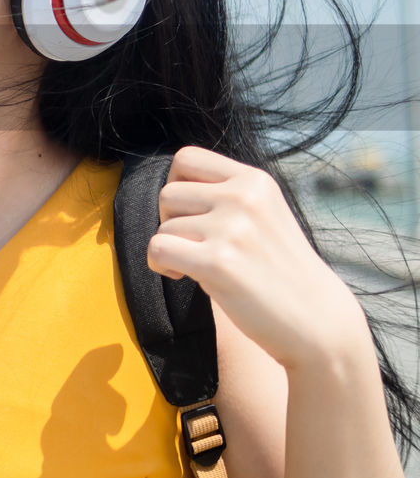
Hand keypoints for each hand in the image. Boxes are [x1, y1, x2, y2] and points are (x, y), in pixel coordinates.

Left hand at [147, 145, 367, 370]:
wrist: (318, 320)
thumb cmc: (279, 269)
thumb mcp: (263, 214)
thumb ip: (225, 194)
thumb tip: (171, 186)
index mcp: (255, 181)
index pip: (187, 158)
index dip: (176, 184)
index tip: (189, 212)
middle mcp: (244, 198)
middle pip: (168, 194)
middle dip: (171, 221)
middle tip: (193, 245)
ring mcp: (232, 229)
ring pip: (163, 225)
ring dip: (170, 248)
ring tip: (196, 265)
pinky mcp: (218, 262)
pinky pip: (158, 249)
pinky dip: (160, 265)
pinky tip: (182, 276)